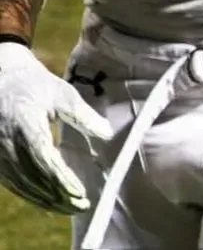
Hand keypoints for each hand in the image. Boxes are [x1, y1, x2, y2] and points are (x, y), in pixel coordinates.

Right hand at [0, 41, 111, 214]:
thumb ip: (83, 115)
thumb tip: (107, 133)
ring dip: (46, 201)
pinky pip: (14, 184)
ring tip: (71, 207)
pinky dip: (32, 195)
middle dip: (58, 197)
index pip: (45, 162)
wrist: (2, 79)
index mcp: (27, 127)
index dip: (62, 181)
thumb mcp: (63, 94)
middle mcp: (8, 146)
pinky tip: (50, 200)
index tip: (81, 192)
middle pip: (34, 180)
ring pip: (23, 187)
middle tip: (82, 205)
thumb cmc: (36, 84)